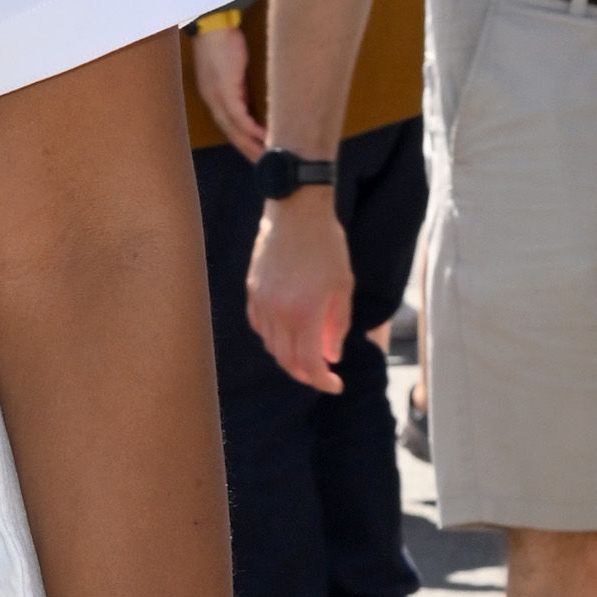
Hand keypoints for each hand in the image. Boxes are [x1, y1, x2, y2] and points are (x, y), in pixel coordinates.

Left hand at [190, 14, 263, 159]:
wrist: (212, 26)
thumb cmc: (221, 41)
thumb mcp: (230, 68)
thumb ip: (238, 85)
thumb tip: (249, 97)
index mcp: (213, 98)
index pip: (229, 126)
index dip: (242, 141)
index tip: (256, 153)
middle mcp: (213, 102)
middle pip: (232, 134)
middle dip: (248, 150)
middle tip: (263, 165)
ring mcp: (218, 98)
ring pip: (235, 130)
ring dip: (251, 145)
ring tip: (265, 157)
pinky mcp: (226, 91)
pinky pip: (239, 116)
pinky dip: (251, 129)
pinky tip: (263, 137)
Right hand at [243, 183, 348, 395]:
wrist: (296, 211)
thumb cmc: (327, 246)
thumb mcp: (344, 287)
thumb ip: (338, 325)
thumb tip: (332, 355)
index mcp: (304, 313)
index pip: (309, 363)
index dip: (323, 381)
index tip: (336, 385)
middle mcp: (278, 312)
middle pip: (287, 360)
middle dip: (306, 373)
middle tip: (322, 373)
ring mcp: (261, 302)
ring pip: (271, 346)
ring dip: (289, 356)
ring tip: (307, 352)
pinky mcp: (252, 291)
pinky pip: (259, 326)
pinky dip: (273, 337)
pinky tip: (286, 331)